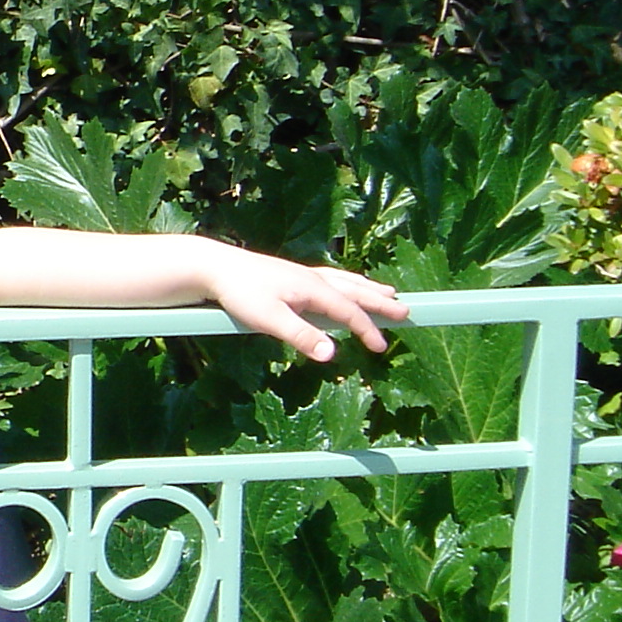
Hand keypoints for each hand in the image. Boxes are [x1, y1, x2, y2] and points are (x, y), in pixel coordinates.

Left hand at [201, 249, 407, 361]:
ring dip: (368, 288)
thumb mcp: (269, 319)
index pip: (349, 313)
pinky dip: (347, 282)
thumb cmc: (240, 293)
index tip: (382, 347)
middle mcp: (313, 278)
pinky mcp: (291, 274)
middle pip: (356, 292)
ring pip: (345, 281)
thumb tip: (331, 354)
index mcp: (313, 289)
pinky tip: (344, 285)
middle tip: (406, 311)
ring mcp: (302, 275)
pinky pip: (331, 277)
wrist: (215, 267)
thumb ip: (301, 336)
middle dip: (381, 303)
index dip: (368, 330)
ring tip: (387, 292)